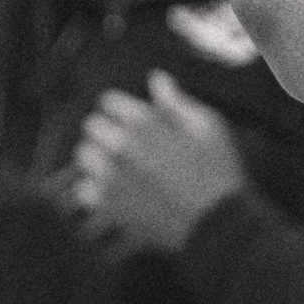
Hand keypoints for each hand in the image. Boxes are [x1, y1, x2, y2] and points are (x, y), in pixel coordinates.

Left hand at [69, 70, 247, 253]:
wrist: (218, 223)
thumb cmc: (219, 173)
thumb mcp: (209, 127)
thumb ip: (177, 102)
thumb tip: (157, 79)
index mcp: (144, 123)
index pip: (109, 101)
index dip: (123, 108)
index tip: (134, 117)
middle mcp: (120, 146)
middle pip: (91, 126)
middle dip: (109, 130)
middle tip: (130, 142)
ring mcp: (111, 177)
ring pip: (84, 155)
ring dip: (98, 157)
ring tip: (121, 165)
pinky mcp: (108, 205)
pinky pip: (83, 189)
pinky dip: (96, 188)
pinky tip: (117, 189)